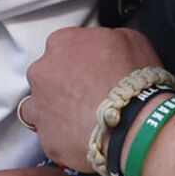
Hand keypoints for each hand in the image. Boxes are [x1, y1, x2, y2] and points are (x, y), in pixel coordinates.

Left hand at [24, 27, 160, 169]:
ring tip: (81, 118)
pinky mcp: (46, 138)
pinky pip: (51, 136)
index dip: (81, 60)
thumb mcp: (130, 39)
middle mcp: (42, 71)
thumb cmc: (133, 83)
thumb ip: (107, 37)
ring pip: (40, 106)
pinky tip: (82, 137)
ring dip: (55, 110)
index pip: (64, 46)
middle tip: (89, 94)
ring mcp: (39, 106)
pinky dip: (63, 137)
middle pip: (47, 74)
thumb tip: (105, 44)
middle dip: (64, 84)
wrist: (134, 126)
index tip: (92, 70)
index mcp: (61, 42)